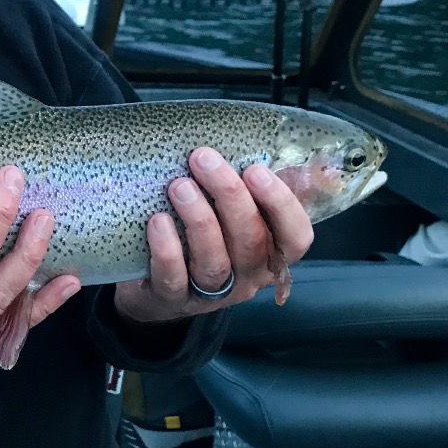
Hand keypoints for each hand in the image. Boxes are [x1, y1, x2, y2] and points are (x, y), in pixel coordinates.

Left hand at [114, 147, 313, 322]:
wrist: (151, 286)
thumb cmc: (198, 237)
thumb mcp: (228, 213)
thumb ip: (249, 187)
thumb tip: (271, 147)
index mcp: (269, 254)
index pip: (295, 237)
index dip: (281, 204)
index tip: (255, 169)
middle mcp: (246, 278)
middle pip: (251, 242)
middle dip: (230, 196)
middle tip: (203, 159)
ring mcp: (210, 294)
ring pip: (214, 261)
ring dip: (199, 219)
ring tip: (179, 186)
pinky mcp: (171, 299)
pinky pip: (174, 279)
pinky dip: (167, 249)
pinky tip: (157, 221)